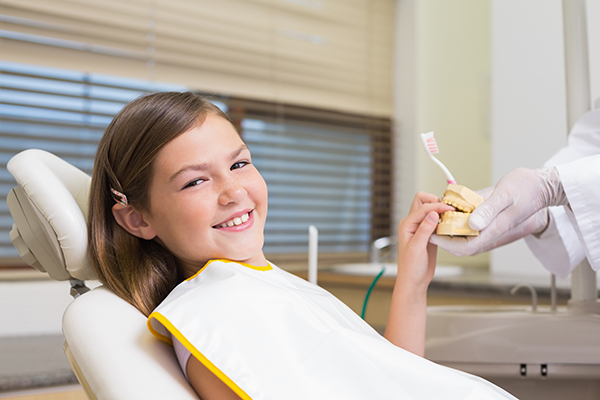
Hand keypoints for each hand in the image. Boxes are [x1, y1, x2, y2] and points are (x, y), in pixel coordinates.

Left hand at [397, 192, 453, 288]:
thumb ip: (424, 230)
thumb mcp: (417, 248)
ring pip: (430, 210)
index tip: (450, 209)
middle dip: (435, 201)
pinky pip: (436, 221)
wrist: (414, 281)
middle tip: (449, 209)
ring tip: (452, 214)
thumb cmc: (411, 267)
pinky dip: (443, 219)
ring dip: (440, 209)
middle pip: (422, 202)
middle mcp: (412, 223)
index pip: (422, 208)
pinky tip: (451, 223)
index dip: (437, 206)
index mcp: (406, 224)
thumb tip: (433, 214)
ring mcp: (421, 228)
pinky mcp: (429, 234)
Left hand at [430, 167, 564, 255]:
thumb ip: (488, 209)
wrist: (543, 186)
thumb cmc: (526, 188)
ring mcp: (491, 226)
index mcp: (494, 228)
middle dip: (444, 238)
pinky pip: (471, 226)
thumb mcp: (505, 195)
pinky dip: (458, 220)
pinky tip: (451, 208)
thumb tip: (470, 224)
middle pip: (462, 245)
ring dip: (450, 229)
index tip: (430, 234)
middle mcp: (491, 231)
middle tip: (429, 224)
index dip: (446, 243)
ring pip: (465, 236)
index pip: (466, 247)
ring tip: (436, 217)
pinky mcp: (491, 220)